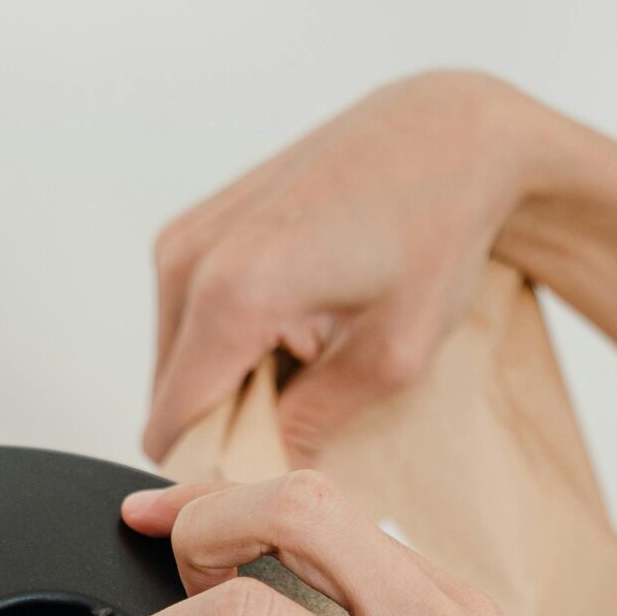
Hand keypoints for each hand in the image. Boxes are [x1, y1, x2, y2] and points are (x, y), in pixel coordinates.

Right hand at [146, 72, 547, 463]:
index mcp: (233, 295)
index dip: (220, 471)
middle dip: (226, 427)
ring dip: (229, 385)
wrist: (446, 131)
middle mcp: (190, 261)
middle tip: (305, 410)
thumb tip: (268, 484)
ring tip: (306, 355)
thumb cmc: (435, 230)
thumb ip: (311, 428)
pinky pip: (186, 326)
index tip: (275, 474)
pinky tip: (292, 322)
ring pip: (176, 368)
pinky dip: (230, 344)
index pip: (175, 433)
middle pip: (170, 403)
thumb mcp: (391, 358)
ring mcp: (183, 239)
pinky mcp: (191, 229)